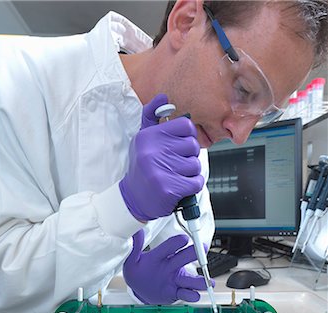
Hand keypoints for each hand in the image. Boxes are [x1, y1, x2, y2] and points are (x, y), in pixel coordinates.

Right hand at [119, 94, 203, 221]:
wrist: (133, 199)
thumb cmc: (143, 168)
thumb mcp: (143, 140)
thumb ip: (152, 118)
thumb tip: (163, 96)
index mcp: (148, 136)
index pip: (186, 126)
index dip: (187, 137)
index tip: (178, 146)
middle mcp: (152, 151)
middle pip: (193, 146)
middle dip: (189, 157)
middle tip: (175, 165)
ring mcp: (159, 170)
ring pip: (196, 165)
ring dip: (190, 173)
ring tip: (174, 176)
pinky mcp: (168, 188)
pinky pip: (196, 182)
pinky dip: (191, 186)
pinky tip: (178, 187)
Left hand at [123, 229, 213, 304]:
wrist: (139, 288)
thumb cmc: (138, 271)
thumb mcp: (132, 260)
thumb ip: (135, 247)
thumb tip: (136, 232)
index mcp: (160, 255)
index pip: (170, 246)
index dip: (178, 242)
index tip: (184, 239)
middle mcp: (171, 265)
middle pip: (186, 257)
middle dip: (195, 254)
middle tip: (203, 251)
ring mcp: (176, 279)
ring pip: (192, 278)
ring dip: (201, 279)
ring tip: (206, 281)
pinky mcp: (177, 291)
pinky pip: (188, 293)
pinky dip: (193, 295)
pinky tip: (194, 294)